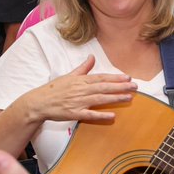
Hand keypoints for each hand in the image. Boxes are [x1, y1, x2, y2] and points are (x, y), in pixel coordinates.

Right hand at [21, 55, 135, 123]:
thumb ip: (83, 68)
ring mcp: (77, 102)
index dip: (114, 78)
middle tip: (134, 86)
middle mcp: (80, 90)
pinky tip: (112, 116)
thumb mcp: (68, 76)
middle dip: (120, 87)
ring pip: (99, 99)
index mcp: (79, 80)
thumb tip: (91, 57)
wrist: (38, 103)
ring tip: (129, 97)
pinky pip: (89, 115)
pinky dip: (101, 115)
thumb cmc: (53, 89)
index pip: (100, 78)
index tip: (127, 77)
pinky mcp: (74, 113)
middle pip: (103, 88)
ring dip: (115, 98)